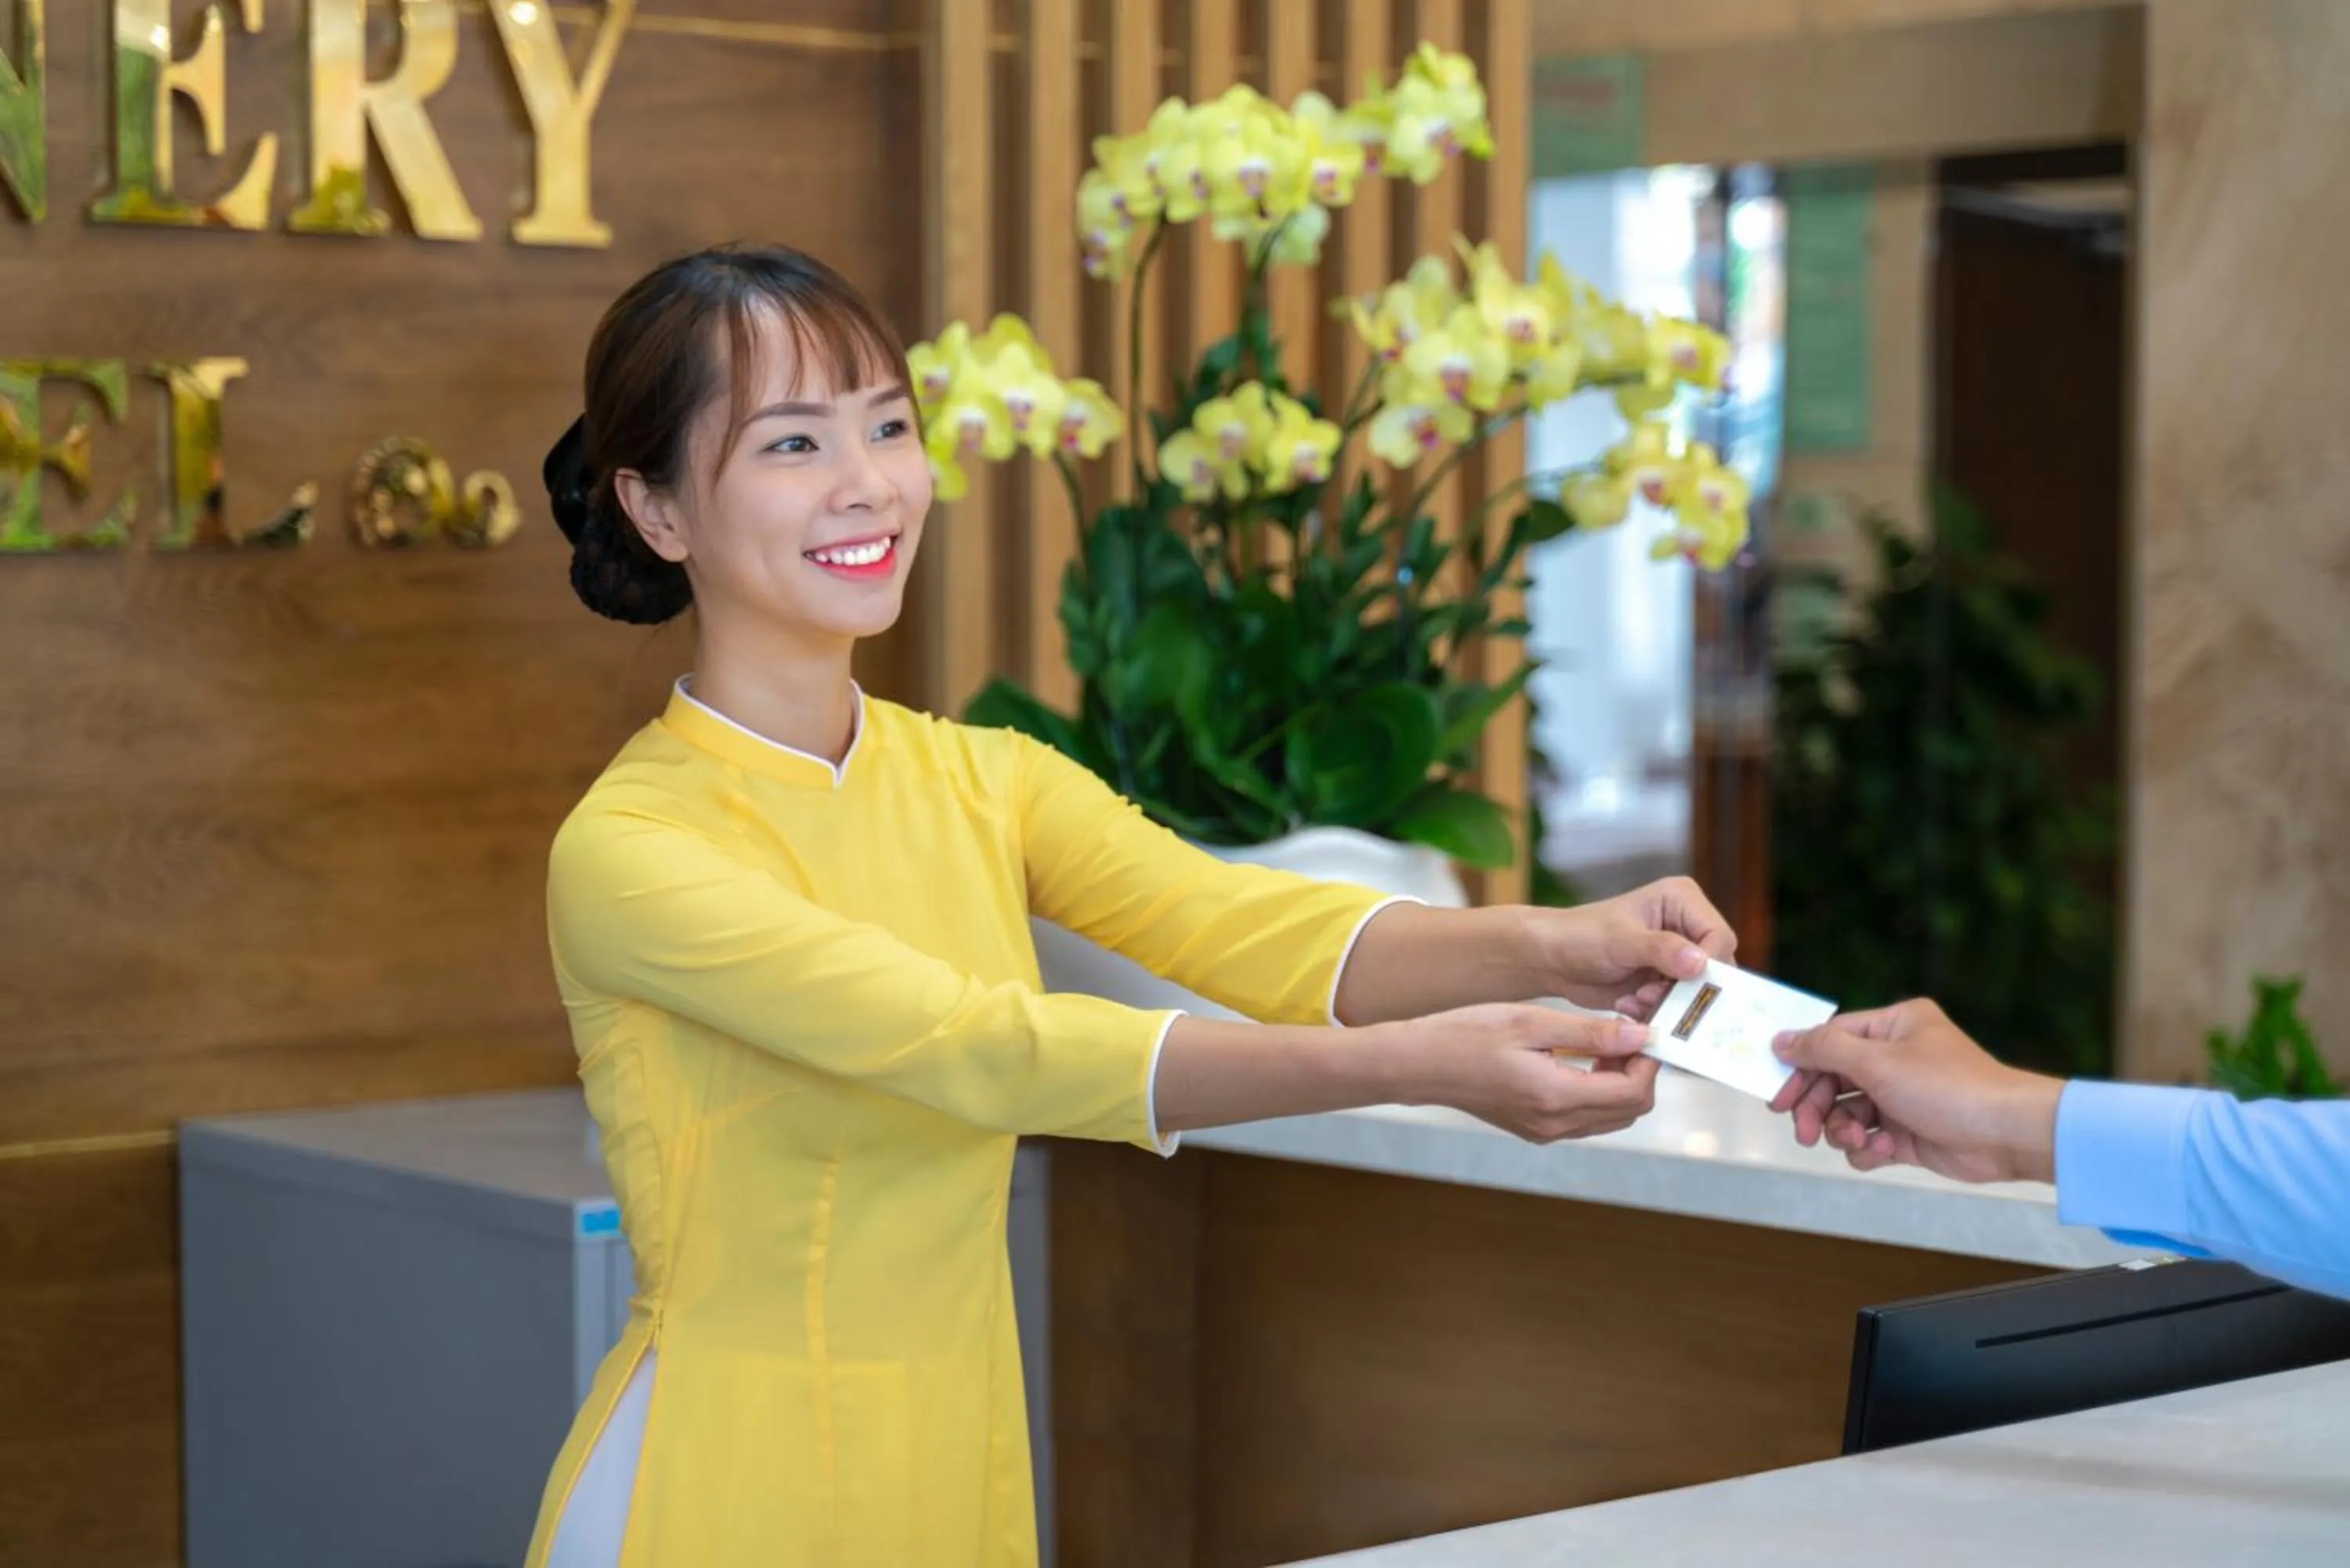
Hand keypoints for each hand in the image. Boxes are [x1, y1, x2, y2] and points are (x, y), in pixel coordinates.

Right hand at [1391, 1003, 1660, 1142]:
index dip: (1649, 1062)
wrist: (1421, 1065)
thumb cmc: (1466, 1034)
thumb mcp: (1531, 1022)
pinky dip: (1598, 1093)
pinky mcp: (1536, 1130)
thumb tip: (1641, 1036)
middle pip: (1630, 1111)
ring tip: (1604, 1045)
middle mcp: (1555, 1124)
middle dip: (1640, 1074)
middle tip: (1627, 1036)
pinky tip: (1580, 1061)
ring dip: (1620, 1084)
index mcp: (1556, 1096)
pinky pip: (1586, 1119)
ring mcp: (1545, 1132)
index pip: (1632, 1092)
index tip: (1644, 1030)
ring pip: (1611, 1118)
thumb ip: (1590, 1033)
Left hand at [1524, 876, 1737, 1020]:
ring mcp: (1679, 956)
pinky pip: (1681, 1004)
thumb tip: (1701, 962)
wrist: (1553, 960)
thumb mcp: (1619, 940)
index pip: (1718, 937)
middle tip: (1653, 997)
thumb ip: (1660, 949)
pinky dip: (1659, 1011)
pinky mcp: (1668, 982)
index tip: (1686, 985)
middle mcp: (1687, 925)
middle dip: (1688, 989)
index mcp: (1682, 900)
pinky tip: (1629, 1006)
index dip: (1710, 965)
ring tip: (1636, 1001)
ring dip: (1671, 1003)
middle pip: (1716, 967)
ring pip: (1700, 990)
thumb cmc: (1580, 936)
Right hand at [1767, 999, 2064, 1183]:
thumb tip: (1780, 1040)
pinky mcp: (1908, 1131)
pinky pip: (1868, 1139)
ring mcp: (1902, 1096)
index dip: (1800, 1068)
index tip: (1777, 1097)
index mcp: (1893, 1026)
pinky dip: (1869, 1149)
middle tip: (1804, 1132)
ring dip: (1844, 1131)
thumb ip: (1823, 1050)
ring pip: (1846, 1113)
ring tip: (1857, 1141)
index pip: (1829, 1040)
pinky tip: (1887, 1150)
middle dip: (1818, 1108)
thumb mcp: (1877, 1062)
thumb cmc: (1949, 1087)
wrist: (2006, 1135)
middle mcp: (1896, 1057)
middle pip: (1832, 1080)